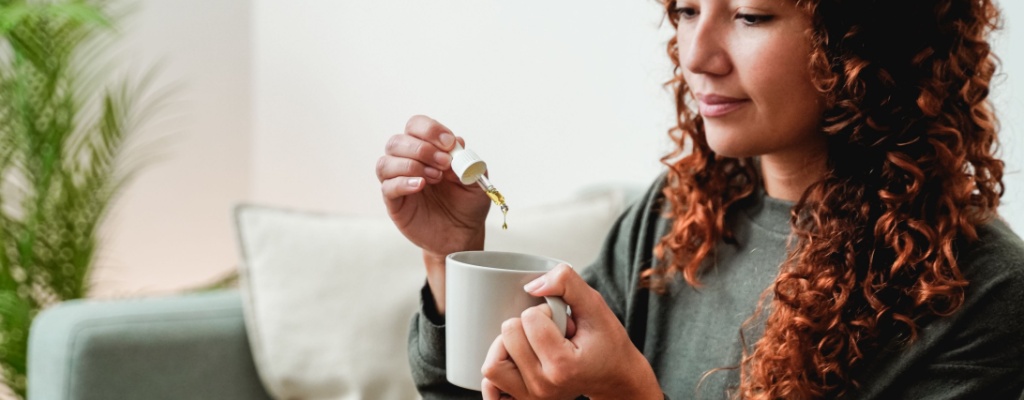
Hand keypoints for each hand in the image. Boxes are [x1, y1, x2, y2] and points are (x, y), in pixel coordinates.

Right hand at [376, 115, 489, 312]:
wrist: (463, 235)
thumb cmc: (467, 205)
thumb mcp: (476, 180)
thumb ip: (468, 160)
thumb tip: (457, 141)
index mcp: (427, 150)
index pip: (415, 126)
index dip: (429, 130)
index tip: (449, 144)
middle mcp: (408, 162)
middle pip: (397, 141)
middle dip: (421, 148)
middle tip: (444, 163)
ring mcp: (398, 182)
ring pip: (386, 162)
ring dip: (411, 164)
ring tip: (435, 177)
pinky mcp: (394, 203)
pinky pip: (387, 187)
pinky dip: (402, 182)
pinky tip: (420, 185)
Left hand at [480, 265, 662, 399]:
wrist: (614, 377)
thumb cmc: (606, 343)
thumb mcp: (595, 306)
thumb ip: (567, 284)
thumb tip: (531, 285)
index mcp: (563, 366)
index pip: (529, 319)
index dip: (545, 312)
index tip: (562, 323)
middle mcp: (544, 387)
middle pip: (508, 337)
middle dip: (526, 326)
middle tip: (549, 335)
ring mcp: (531, 398)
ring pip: (492, 364)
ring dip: (506, 347)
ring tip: (530, 347)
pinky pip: (490, 390)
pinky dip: (498, 372)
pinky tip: (514, 362)